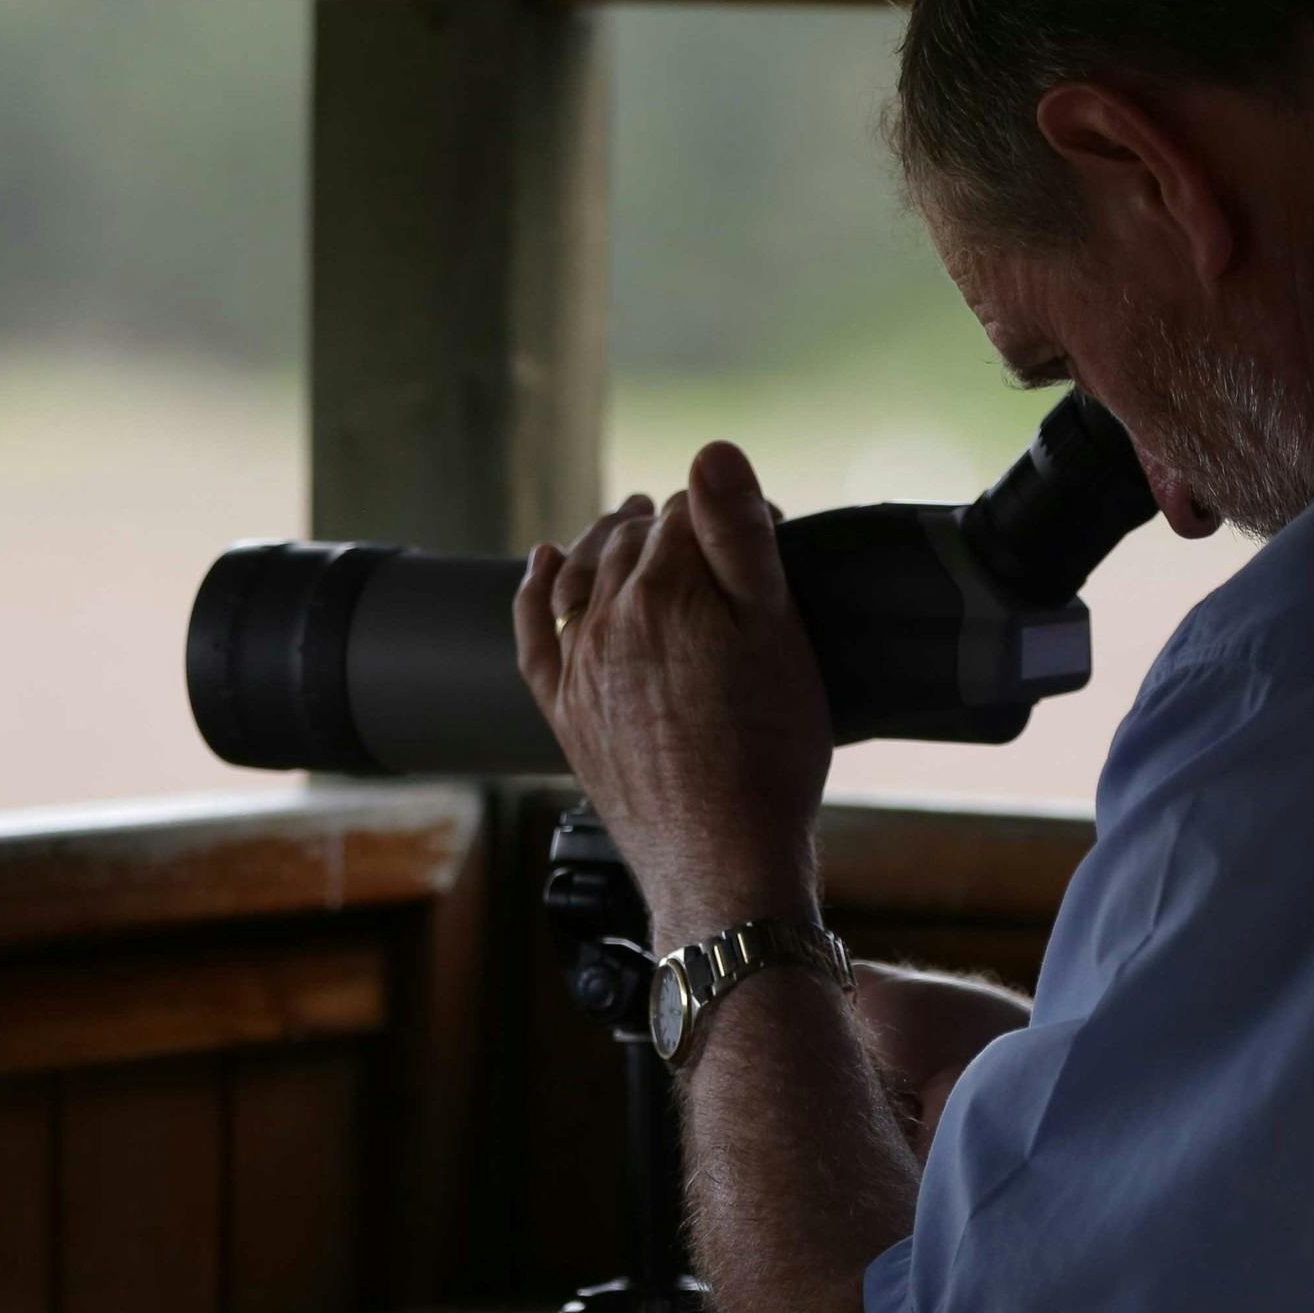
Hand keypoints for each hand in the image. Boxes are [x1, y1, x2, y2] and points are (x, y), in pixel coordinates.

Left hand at [513, 443, 833, 947]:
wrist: (724, 859)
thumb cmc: (769, 752)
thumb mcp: (778, 635)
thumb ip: (741, 539)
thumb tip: (712, 453)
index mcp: (665, 588)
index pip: (692, 513)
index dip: (732, 513)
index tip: (767, 530)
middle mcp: (606, 617)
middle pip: (635, 538)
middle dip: (672, 521)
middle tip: (711, 526)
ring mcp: (579, 665)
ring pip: (583, 573)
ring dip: (608, 537)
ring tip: (631, 517)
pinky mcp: (564, 711)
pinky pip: (534, 634)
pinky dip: (534, 589)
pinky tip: (542, 563)